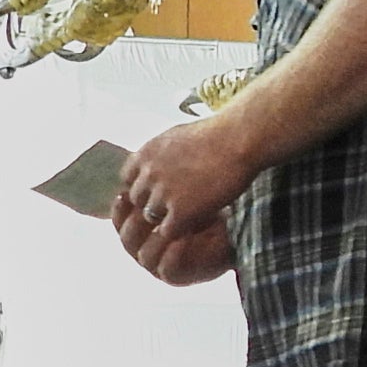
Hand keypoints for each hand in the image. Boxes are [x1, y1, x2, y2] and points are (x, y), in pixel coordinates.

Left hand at [113, 112, 254, 286]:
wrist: (238, 140)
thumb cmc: (218, 134)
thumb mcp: (177, 136)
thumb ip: (163, 152)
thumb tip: (160, 158)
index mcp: (146, 154)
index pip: (128, 178)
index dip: (145, 186)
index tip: (160, 188)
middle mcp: (148, 174)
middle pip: (138, 200)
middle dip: (155, 203)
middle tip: (176, 204)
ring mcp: (162, 195)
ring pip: (151, 218)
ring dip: (167, 218)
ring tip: (189, 214)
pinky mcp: (179, 213)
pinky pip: (168, 232)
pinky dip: (181, 231)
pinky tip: (197, 223)